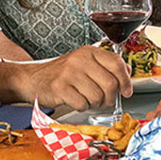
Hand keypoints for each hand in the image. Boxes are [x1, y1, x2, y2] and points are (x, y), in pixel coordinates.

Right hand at [0, 44, 132, 111]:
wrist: (33, 78)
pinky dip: (82, 107)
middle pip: (110, 84)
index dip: (126, 80)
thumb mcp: (85, 63)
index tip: (126, 91)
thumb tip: (128, 72)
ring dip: (95, 104)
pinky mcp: (60, 87)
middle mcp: (80, 59)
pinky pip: (82, 104)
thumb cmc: (62, 74)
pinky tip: (76, 101)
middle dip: (110, 98)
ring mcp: (69, 73)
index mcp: (89, 52)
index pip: (117, 64)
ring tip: (86, 99)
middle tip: (104, 101)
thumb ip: (106, 66)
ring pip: (97, 97)